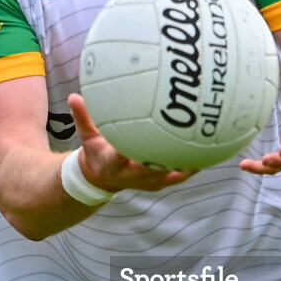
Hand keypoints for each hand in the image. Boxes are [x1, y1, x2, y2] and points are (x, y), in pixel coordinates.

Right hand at [67, 93, 197, 192]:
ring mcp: (147, 182)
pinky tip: (206, 154)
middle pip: (151, 169)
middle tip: (181, 141)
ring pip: (169, 175)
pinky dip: (191, 167)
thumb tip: (74, 96)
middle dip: (165, 158)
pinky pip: (178, 176)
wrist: (101, 179)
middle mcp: (131, 176)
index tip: (139, 138)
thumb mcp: (87, 136)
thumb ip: (83, 117)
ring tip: (203, 147)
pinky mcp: (158, 183)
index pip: (120, 156)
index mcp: (113, 163)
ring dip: (185, 163)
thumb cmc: (96, 152)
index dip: (129, 150)